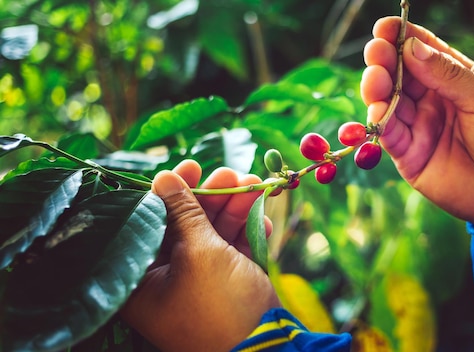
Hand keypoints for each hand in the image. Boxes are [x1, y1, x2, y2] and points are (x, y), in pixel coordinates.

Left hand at [120, 160, 279, 351]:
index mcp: (143, 278)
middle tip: (233, 174)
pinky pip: (233, 248)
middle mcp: (167, 278)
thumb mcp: (200, 253)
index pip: (150, 223)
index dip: (170, 191)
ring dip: (236, 208)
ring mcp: (200, 279)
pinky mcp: (228, 281)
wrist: (266, 350)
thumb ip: (183, 212)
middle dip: (213, 196)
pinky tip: (265, 221)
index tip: (191, 165)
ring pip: (214, 232)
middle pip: (185, 223)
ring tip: (257, 187)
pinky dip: (249, 233)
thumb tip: (164, 176)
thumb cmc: (221, 306)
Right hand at [361, 17, 473, 226]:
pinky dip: (380, 123)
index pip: (421, 51)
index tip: (384, 28)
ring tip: (375, 80)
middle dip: (383, 61)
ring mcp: (418, 127)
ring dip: (376, 90)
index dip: (401, 37)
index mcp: (453, 78)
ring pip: (387, 103)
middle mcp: (431, 99)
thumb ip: (449, 76)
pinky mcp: (409, 156)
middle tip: (376, 53)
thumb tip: (412, 47)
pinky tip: (378, 112)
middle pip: (398, 74)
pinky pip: (389, 136)